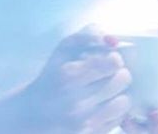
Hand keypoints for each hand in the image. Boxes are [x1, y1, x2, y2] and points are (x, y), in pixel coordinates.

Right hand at [6, 25, 134, 133]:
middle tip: (107, 76)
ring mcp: (84, 123)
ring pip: (125, 101)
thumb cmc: (53, 75)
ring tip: (106, 92)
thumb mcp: (64, 49)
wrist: (33, 113)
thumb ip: (89, 34)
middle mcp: (75, 102)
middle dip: (118, 74)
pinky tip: (102, 107)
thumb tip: (113, 40)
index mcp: (68, 76)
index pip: (113, 62)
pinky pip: (120, 119)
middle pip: (123, 79)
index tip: (107, 61)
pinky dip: (115, 111)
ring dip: (119, 94)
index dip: (114, 59)